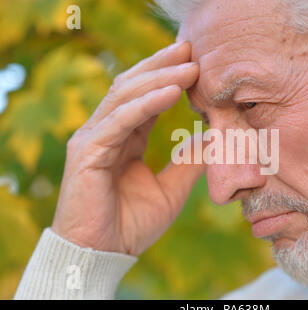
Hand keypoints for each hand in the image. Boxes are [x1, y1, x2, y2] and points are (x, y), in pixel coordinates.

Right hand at [51, 41, 203, 255]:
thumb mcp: (171, 190)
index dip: (169, 78)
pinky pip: (119, 120)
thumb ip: (189, 162)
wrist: (102, 255)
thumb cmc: (131, 224)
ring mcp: (93, 139)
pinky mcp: (86, 152)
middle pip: (133, 87)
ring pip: (126, 96)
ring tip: (189, 65)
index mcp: (124, 138)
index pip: (145, 98)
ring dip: (159, 78)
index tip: (196, 63)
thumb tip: (213, 138)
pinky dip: (145, 104)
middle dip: (163, 66)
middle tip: (192, 49)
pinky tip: (171, 92)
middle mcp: (106, 132)